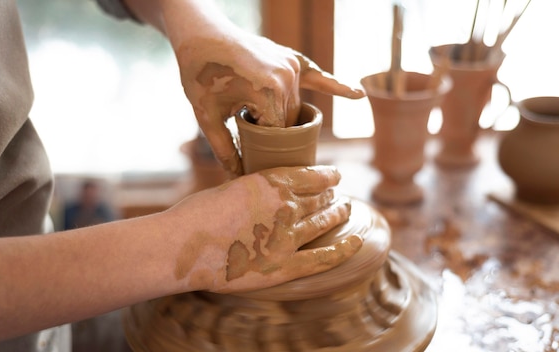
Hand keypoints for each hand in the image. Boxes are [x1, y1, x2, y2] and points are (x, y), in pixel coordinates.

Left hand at [158, 1, 364, 175]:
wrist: (201, 34)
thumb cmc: (200, 74)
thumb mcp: (207, 116)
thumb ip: (225, 149)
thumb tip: (237, 178)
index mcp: (267, 93)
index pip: (277, 136)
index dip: (264, 147)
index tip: (251, 154)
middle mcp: (286, 78)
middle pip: (289, 123)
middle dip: (273, 135)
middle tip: (249, 136)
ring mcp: (291, 66)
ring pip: (297, 108)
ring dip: (283, 118)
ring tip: (258, 116)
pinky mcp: (293, 59)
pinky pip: (318, 77)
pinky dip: (336, 86)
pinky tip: (358, 95)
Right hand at [163, 165, 361, 292]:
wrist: (183, 245)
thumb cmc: (197, 214)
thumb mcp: (230, 188)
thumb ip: (256, 191)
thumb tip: (266, 195)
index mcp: (273, 181)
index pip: (312, 175)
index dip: (328, 175)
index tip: (334, 176)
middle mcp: (287, 206)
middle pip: (320, 198)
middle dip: (331, 195)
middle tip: (337, 195)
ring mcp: (289, 237)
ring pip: (323, 221)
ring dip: (337, 214)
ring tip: (344, 209)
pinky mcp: (286, 266)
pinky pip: (324, 257)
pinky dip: (344, 249)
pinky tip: (358, 241)